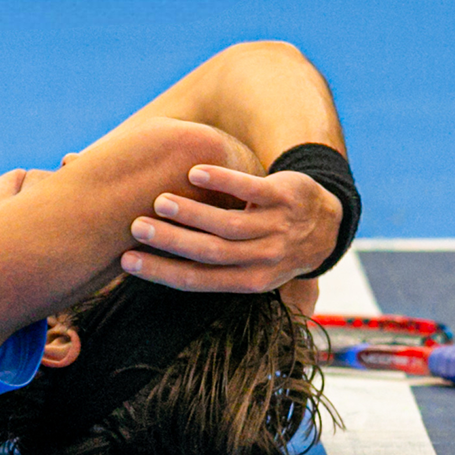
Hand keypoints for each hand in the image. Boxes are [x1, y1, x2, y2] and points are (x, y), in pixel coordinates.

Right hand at [120, 165, 341, 293]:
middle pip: (210, 252)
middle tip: (136, 227)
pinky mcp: (286, 196)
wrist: (328, 223)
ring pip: (228, 224)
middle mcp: (264, 258)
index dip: (161, 272)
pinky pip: (251, 189)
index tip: (127, 260)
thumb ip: (215, 273)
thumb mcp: (253, 271)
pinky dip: (222, 182)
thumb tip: (158, 276)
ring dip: (191, 213)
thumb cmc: (274, 248)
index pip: (198, 279)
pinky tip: (195, 174)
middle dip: (170, 242)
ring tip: (159, 201)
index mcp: (249, 281)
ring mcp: (277, 227)